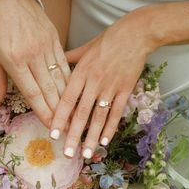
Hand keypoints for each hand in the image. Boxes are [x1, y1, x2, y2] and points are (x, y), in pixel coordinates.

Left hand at [0, 0, 69, 126]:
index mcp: (14, 60)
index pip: (32, 93)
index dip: (43, 111)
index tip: (51, 125)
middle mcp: (33, 55)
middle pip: (49, 89)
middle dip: (59, 111)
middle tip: (67, 126)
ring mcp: (46, 47)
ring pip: (60, 78)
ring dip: (67, 98)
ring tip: (74, 114)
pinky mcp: (55, 40)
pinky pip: (64, 63)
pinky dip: (69, 80)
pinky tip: (74, 91)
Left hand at [50, 7, 156, 157]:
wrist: (135, 34)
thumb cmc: (108, 40)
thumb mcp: (85, 47)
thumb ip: (69, 58)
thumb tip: (54, 63)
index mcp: (81, 72)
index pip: (67, 100)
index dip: (59, 118)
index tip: (52, 135)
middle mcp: (94, 82)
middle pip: (82, 113)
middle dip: (74, 135)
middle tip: (67, 153)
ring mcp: (111, 88)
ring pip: (99, 117)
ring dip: (92, 137)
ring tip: (86, 154)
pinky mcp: (126, 90)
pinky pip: (117, 112)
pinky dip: (111, 127)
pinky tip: (105, 141)